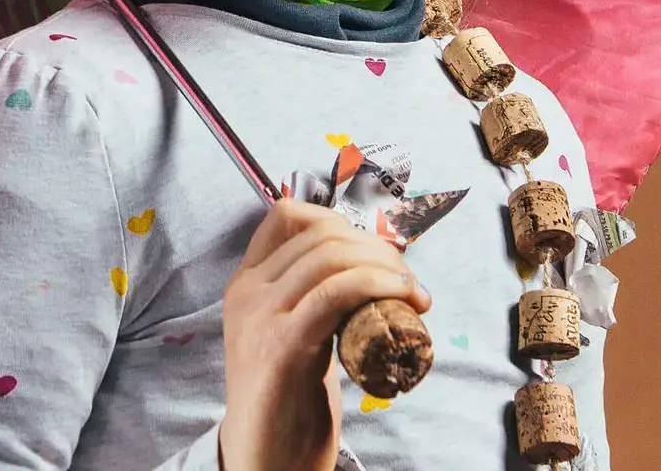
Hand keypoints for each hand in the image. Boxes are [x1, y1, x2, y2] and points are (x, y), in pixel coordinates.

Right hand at [217, 199, 430, 470]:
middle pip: (320, 233)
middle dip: (376, 246)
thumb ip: (312, 293)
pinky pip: (335, 292)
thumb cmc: (290, 400)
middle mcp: (246, 291)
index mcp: (246, 283)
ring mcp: (260, 315)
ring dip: (386, 266)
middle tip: (408, 279)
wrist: (266, 460)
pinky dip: (376, 284)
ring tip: (414, 295)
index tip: (375, 250)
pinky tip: (402, 297)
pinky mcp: (281, 344)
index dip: (338, 219)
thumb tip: (368, 259)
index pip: (286, 214)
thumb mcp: (294, 332)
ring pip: (330, 257)